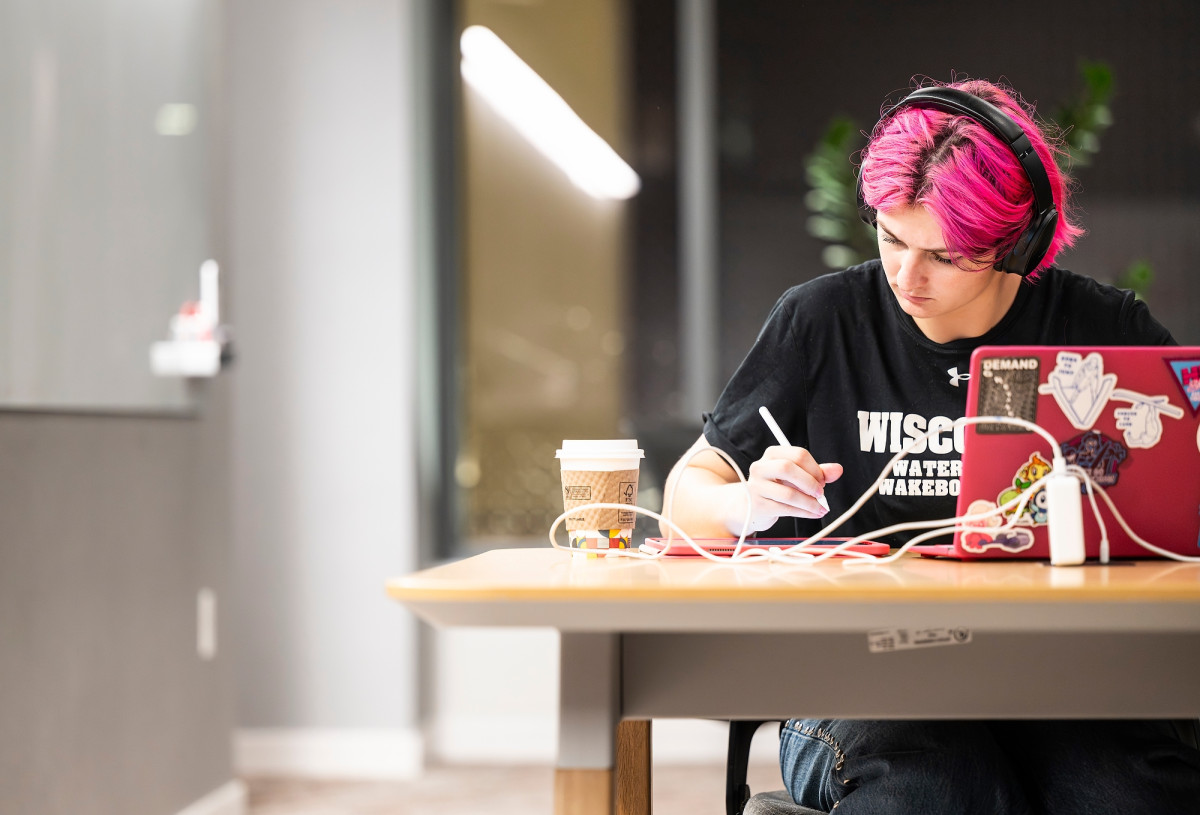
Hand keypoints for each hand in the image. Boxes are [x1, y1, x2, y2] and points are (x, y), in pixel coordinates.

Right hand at [726, 445, 842, 534]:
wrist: (750, 506)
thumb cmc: (777, 487)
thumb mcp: (797, 476)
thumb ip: (818, 471)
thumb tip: (838, 470)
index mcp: (772, 454)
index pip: (798, 454)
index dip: (815, 468)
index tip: (823, 480)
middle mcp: (760, 467)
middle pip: (788, 468)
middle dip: (810, 483)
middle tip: (820, 493)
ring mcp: (756, 487)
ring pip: (789, 493)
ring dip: (810, 503)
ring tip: (820, 508)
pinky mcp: (758, 505)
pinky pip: (786, 509)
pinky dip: (804, 513)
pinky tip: (812, 513)